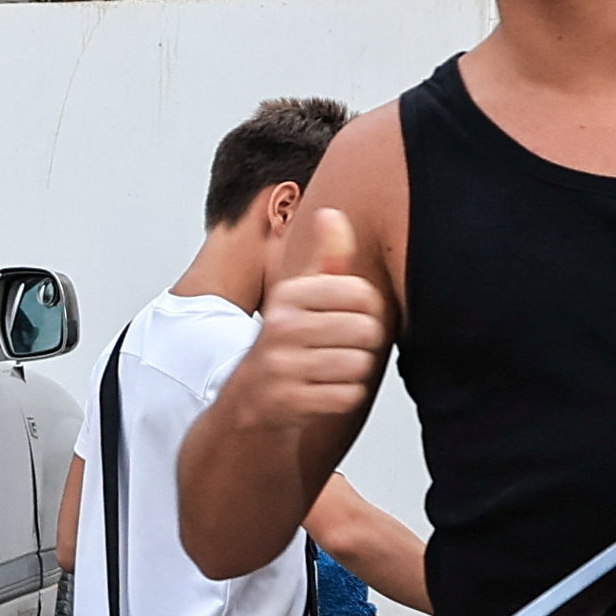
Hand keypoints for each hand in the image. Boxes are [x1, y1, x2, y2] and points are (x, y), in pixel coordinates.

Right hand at [222, 188, 386, 435]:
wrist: (248, 400)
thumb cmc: (286, 342)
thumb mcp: (300, 296)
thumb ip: (325, 256)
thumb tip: (333, 214)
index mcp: (288, 294)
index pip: (361, 293)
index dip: (367, 309)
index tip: (349, 315)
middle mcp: (280, 327)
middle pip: (365, 330)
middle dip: (362, 343)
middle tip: (340, 346)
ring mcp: (281, 366)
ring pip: (358, 364)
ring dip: (353, 371)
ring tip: (332, 368)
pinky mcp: (288, 401)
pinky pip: (347, 395)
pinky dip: (344, 396)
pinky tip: (325, 390)